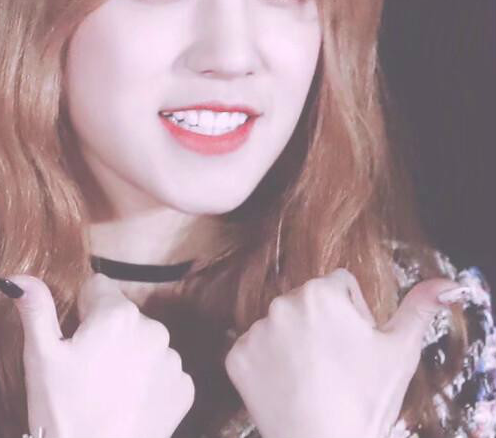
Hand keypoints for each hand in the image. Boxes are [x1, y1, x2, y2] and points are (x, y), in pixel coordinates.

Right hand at [3, 272, 193, 437]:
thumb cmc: (63, 413)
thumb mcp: (40, 357)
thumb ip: (35, 307)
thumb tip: (17, 276)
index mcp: (118, 313)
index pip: (98, 287)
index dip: (81, 311)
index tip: (74, 340)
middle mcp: (153, 328)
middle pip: (122, 315)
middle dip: (106, 333)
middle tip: (86, 370)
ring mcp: (172, 360)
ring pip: (143, 341)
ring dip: (129, 356)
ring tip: (106, 390)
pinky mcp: (184, 388)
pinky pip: (162, 370)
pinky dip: (149, 382)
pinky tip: (128, 402)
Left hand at [224, 269, 463, 437]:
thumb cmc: (365, 400)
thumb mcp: (400, 352)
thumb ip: (419, 308)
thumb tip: (446, 282)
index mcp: (320, 292)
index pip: (339, 285)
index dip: (354, 313)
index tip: (357, 345)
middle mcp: (282, 302)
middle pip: (307, 303)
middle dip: (322, 325)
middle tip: (336, 364)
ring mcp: (255, 329)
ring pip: (281, 325)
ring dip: (293, 343)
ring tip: (312, 378)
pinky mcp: (235, 355)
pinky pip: (255, 350)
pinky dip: (267, 365)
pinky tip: (286, 386)